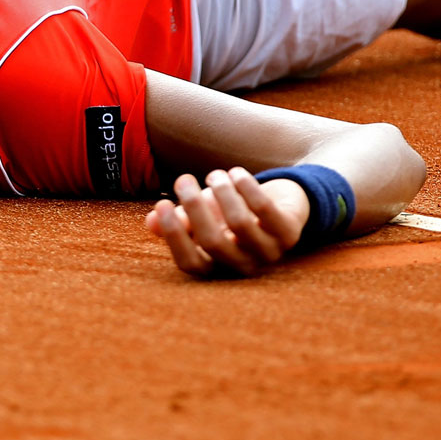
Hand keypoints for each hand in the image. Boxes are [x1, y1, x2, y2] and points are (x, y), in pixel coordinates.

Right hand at [145, 167, 307, 277]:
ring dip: (222, 193)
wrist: (281, 207)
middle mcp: (243, 266)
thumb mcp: (203, 217)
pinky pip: (265, 210)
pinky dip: (247, 188)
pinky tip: (237, 173)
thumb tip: (151, 222)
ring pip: (240, 224)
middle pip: (213, 242)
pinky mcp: (290, 234)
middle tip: (182, 179)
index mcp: (218, 267)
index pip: (191, 262)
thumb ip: (178, 221)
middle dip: (194, 207)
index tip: (161, 204)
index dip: (174, 235)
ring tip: (215, 174)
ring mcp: (269, 253)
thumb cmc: (232, 214)